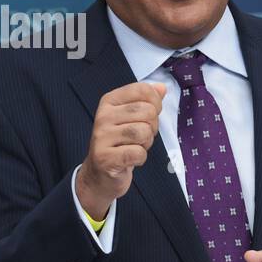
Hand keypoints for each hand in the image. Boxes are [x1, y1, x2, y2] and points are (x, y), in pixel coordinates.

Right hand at [76, 81, 166, 219]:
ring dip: (146, 143)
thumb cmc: (120, 143)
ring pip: (144, 132)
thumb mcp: (132, 118)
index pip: (142, 90)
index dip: (156, 104)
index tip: (149, 116)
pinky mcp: (105, 157)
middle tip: (140, 137)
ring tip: (135, 146)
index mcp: (109, 101)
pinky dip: (141, 158)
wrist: (100, 173)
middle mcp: (103, 116)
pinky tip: (130, 159)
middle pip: (147, 111)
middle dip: (152, 127)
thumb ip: (147, 101)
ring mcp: (102, 137)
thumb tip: (161, 87)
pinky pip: (138, 153)